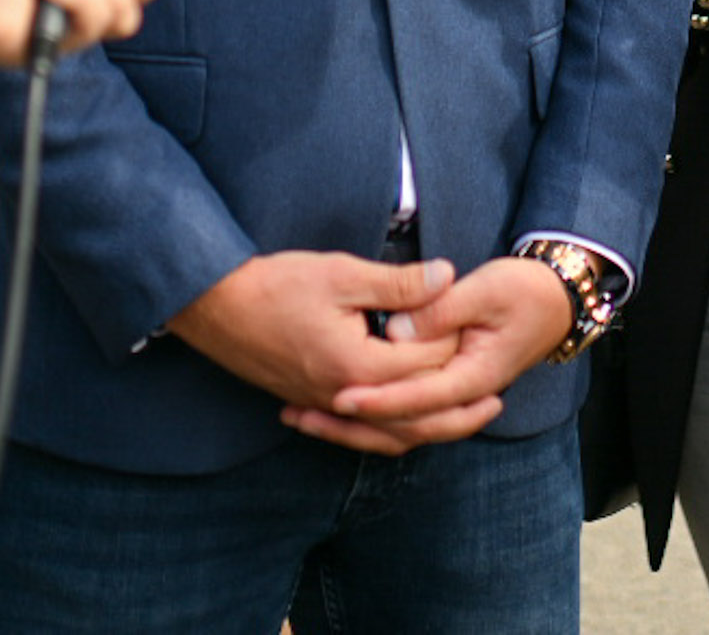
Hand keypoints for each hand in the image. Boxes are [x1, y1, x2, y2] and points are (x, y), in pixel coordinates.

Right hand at [170, 251, 463, 428]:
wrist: (214, 306)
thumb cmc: (276, 284)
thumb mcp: (342, 274)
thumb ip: (399, 283)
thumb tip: (447, 276)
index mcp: (359, 365)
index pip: (425, 365)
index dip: (453, 342)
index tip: (472, 325)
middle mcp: (345, 396)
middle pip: (415, 416)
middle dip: (456, 409)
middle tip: (493, 401)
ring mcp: (325, 405)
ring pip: (387, 436)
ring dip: (427, 432)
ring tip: (458, 423)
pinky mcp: (309, 403)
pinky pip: (358, 435)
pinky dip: (386, 435)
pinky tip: (398, 427)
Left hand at [299, 255, 574, 454]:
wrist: (557, 299)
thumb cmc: (524, 288)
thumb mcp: (486, 288)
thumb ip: (440, 308)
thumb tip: (397, 329)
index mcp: (476, 374)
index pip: (420, 398)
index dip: (378, 399)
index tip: (338, 396)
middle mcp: (464, 394)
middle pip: (405, 427)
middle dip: (353, 426)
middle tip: (304, 415)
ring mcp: (456, 395)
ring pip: (402, 430)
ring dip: (354, 429)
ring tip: (304, 419)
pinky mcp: (447, 387)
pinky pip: (406, 417)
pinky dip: (370, 418)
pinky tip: (335, 409)